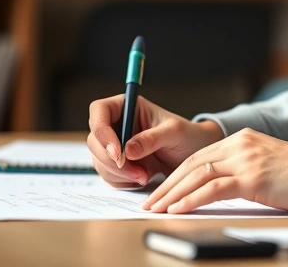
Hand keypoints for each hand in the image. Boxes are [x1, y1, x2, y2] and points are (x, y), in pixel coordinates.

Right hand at [87, 94, 224, 187]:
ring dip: (119, 173)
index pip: (99, 111)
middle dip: (112, 160)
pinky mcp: (117, 163)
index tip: (117, 152)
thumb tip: (127, 149)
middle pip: (94, 139)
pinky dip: (122, 181)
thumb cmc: (187, 136)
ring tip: (145, 175)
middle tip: (136, 170)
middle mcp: (117, 124)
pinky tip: (142, 177)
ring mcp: (115, 144)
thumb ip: (152, 138)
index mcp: (127, 106)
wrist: (193, 155)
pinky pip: (108, 175)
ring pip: (99, 160)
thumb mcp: (174, 133)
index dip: (101, 131)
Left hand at [141, 128, 287, 214]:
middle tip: (149, 201)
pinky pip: (213, 188)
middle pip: (193, 163)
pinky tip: (177, 209)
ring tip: (155, 208)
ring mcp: (246, 158)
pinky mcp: (253, 176)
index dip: (177, 174)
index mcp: (244, 140)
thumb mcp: (270, 167)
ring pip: (198, 174)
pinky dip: (191, 199)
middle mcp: (241, 144)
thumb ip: (246, 171)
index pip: (200, 156)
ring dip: (172, 193)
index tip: (162, 190)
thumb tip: (223, 190)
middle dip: (168, 184)